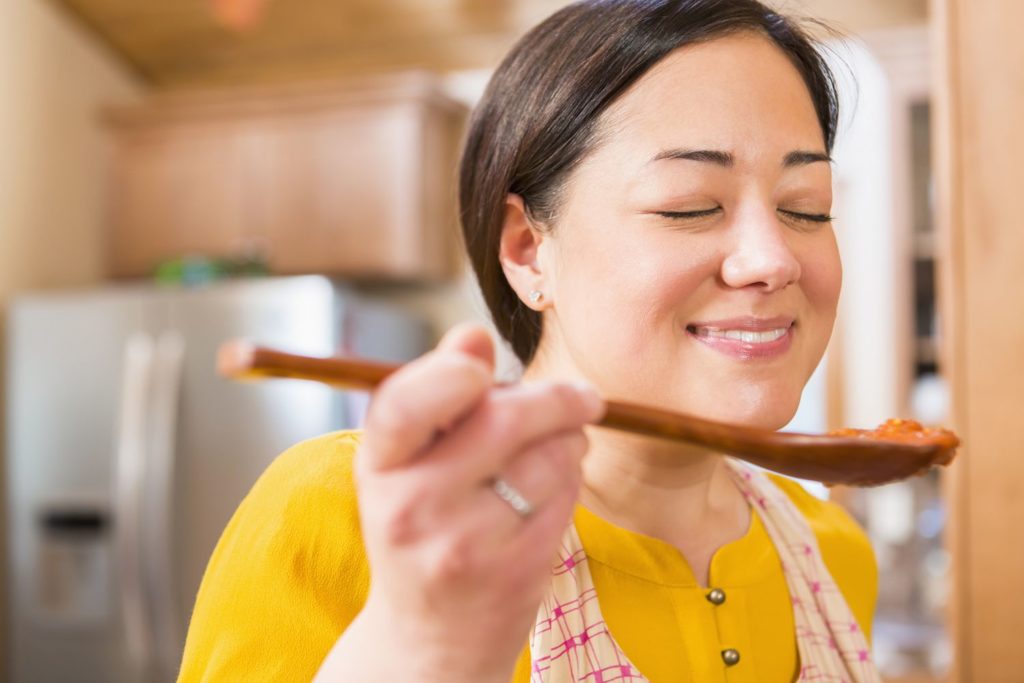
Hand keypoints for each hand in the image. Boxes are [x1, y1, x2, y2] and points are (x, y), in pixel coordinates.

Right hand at [316, 323, 603, 681]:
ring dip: (570, 440)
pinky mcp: (517, 571)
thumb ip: (439, 393)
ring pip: (551, 454)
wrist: (431, 640)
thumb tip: (472, 334)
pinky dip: (572, 480)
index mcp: (379, 467)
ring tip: (554, 452)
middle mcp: (414, 507)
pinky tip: (551, 492)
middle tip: (584, 397)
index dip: (452, 373)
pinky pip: (568, 495)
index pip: (406, 402)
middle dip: (557, 398)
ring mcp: (467, 544)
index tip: (484, 371)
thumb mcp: (409, 464)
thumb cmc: (422, 530)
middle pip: (504, 418)